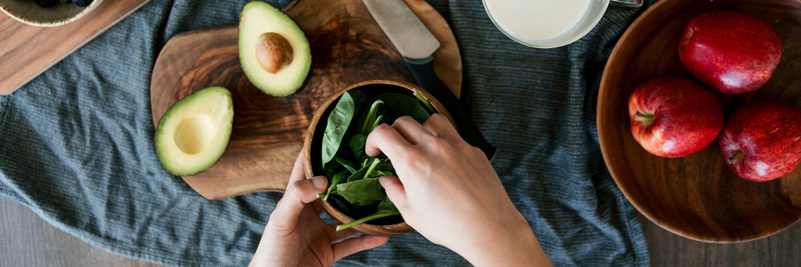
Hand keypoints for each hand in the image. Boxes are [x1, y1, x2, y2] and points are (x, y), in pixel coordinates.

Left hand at [249, 153, 388, 266]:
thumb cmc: (270, 252)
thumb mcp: (280, 220)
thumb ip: (298, 197)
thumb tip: (322, 179)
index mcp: (294, 202)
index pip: (304, 171)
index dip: (316, 154)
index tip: (334, 138)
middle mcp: (308, 215)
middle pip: (332, 193)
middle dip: (348, 181)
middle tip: (369, 167)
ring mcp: (319, 234)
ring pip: (345, 219)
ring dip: (362, 212)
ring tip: (381, 200)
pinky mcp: (327, 253)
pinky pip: (350, 244)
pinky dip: (366, 240)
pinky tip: (381, 234)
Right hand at [366, 114, 551, 265]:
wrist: (489, 229)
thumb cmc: (450, 225)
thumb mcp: (411, 212)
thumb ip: (394, 190)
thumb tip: (387, 179)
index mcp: (412, 162)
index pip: (383, 132)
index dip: (373, 140)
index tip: (374, 151)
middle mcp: (434, 147)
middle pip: (404, 122)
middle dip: (393, 134)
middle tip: (393, 150)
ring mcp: (456, 145)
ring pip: (431, 121)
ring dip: (420, 130)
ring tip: (420, 148)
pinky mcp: (473, 150)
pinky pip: (453, 135)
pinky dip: (443, 142)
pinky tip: (444, 161)